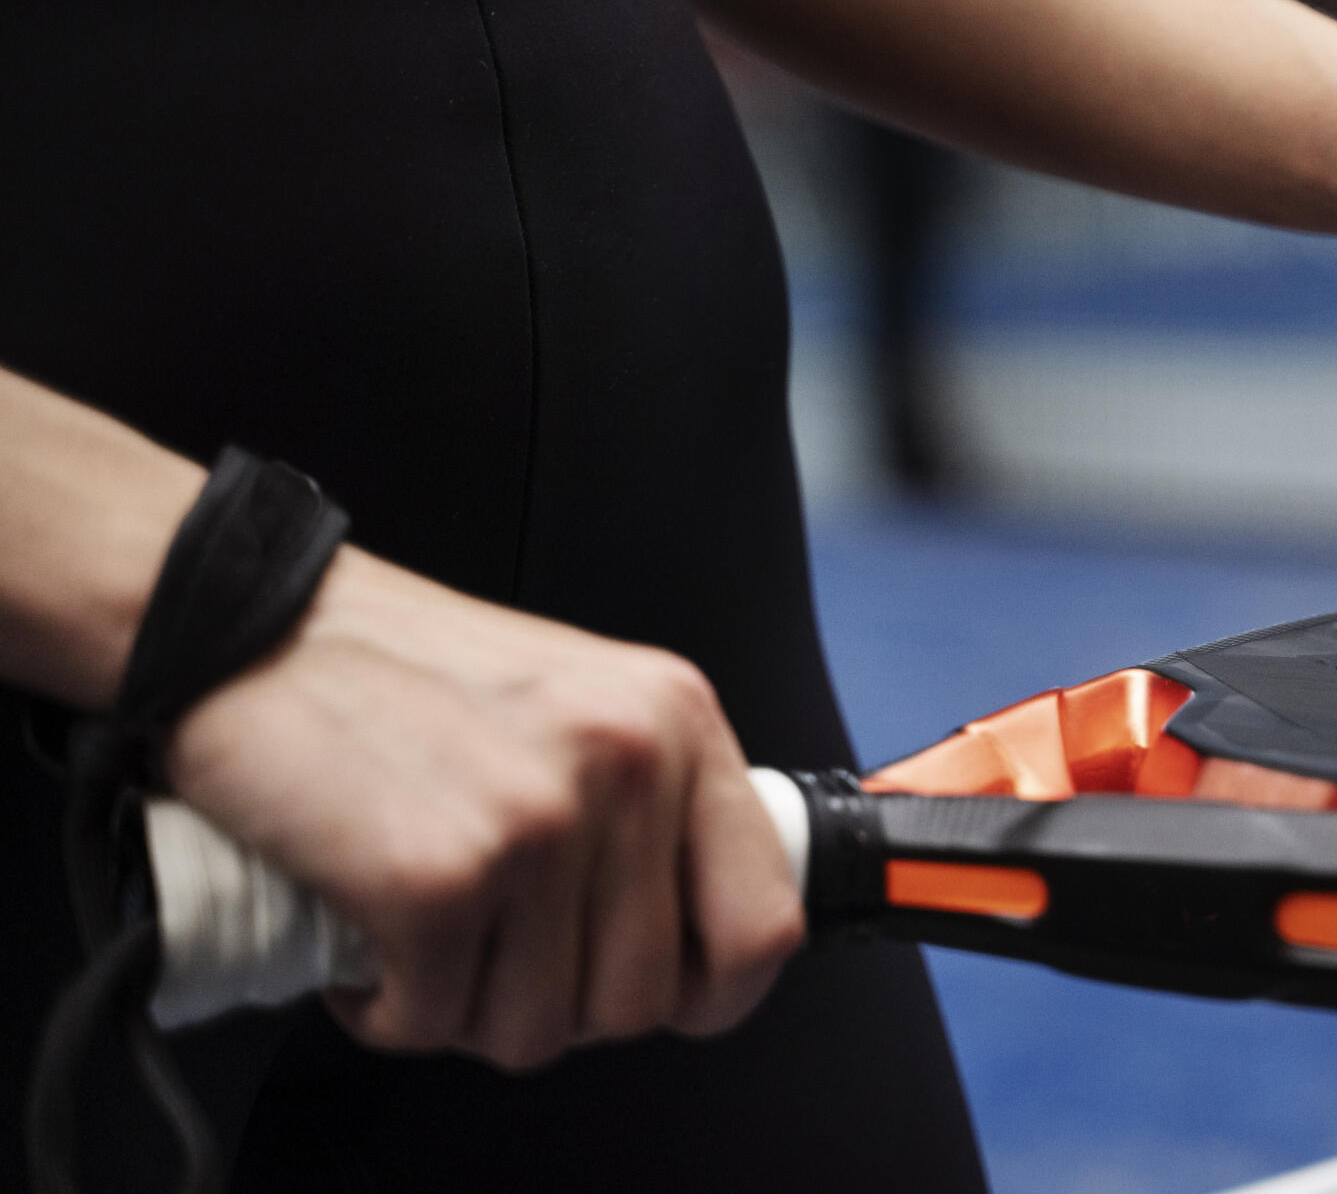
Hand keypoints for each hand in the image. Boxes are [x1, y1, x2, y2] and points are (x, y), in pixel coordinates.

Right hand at [163, 548, 803, 1069]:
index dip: (712, 993)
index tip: (663, 999)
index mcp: (676, 721)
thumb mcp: (578, 702)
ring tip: (422, 938)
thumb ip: (644, 800)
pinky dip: (389, 1010)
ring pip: (537, 1028)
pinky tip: (369, 945)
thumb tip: (682, 936)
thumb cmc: (401, 672)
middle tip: (488, 953)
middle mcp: (628, 765)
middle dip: (554, 1004)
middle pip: (639, 1000)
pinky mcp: (438, 877)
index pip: (765, 920)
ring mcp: (539, 821)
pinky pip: (435, 1023)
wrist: (252, 626)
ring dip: (465, 1010)